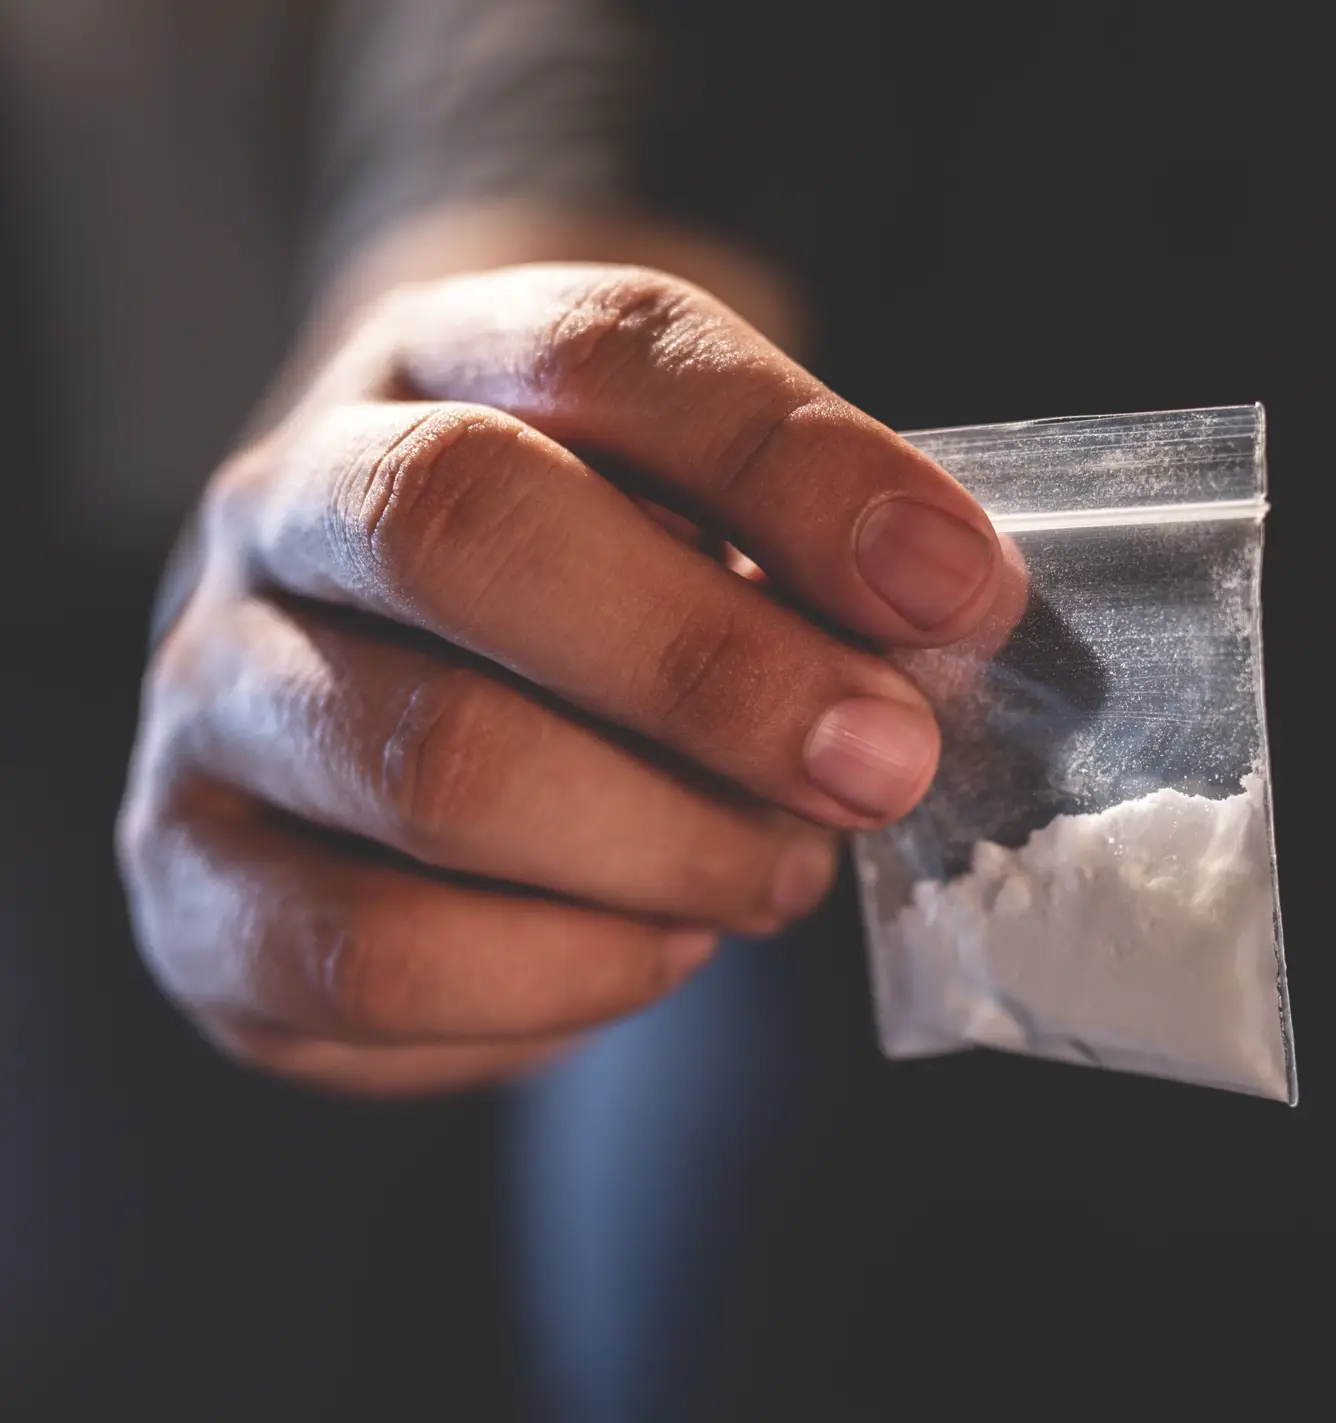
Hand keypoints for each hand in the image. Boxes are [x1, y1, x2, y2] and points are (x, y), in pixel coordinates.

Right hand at [119, 264, 1002, 1095]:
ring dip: (663, 844)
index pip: (605, 350)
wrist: (398, 671)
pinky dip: (568, 972)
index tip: (954, 588)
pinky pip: (372, 953)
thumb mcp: (703, 517)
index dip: (794, 466)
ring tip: (778, 871)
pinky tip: (657, 946)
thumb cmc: (596, 594)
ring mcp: (213, 692)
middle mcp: (286, 503)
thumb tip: (947, 612)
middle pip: (463, 528)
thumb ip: (807, 546)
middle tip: (877, 764)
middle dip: (714, 669)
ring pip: (429, 762)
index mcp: (436, 361)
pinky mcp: (195, 881)